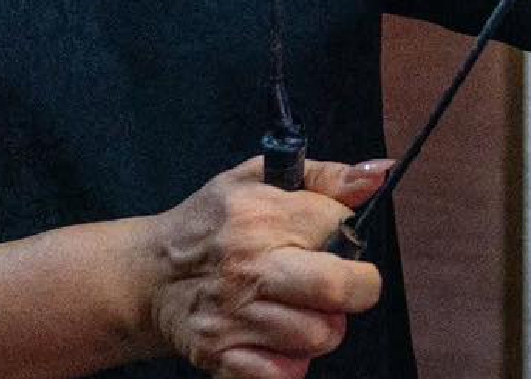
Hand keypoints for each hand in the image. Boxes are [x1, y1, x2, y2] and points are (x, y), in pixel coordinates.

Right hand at [143, 156, 384, 378]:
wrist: (150, 274)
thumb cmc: (213, 222)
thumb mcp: (259, 178)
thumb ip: (325, 176)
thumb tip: (380, 173)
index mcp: (261, 215)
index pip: (341, 225)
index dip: (349, 233)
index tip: (333, 239)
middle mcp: (249, 266)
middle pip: (338, 287)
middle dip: (357, 288)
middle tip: (339, 285)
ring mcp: (234, 315)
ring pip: (318, 335)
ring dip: (323, 326)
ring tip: (302, 309)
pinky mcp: (221, 354)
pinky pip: (283, 374)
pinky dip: (292, 364)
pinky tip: (281, 340)